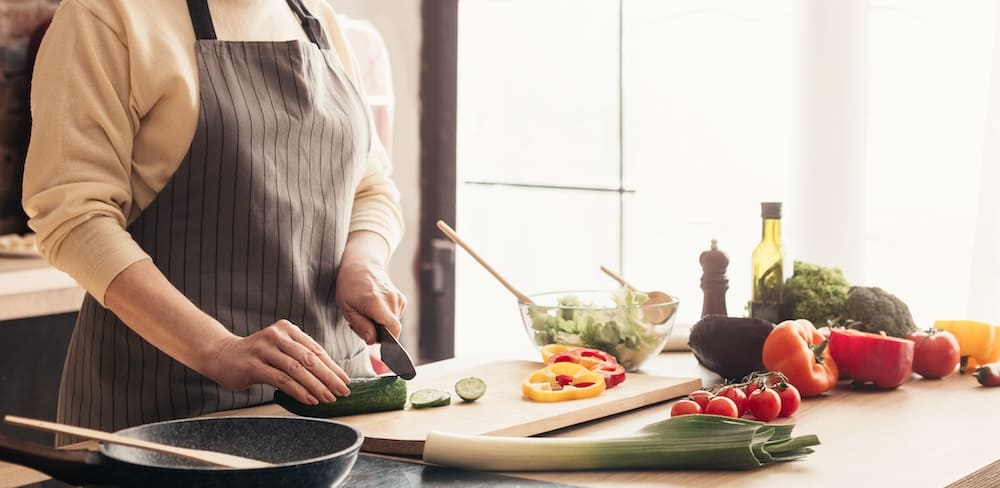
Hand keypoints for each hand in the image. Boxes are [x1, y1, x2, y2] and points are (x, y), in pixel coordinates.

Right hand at [212, 320, 350, 404]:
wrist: (222, 355)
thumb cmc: (257, 356)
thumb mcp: (280, 349)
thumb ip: (300, 356)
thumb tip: (329, 377)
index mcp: (287, 329)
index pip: (315, 349)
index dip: (332, 366)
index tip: (345, 381)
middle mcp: (277, 335)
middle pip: (309, 359)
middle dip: (328, 377)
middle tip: (342, 391)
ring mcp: (264, 349)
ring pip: (296, 370)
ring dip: (315, 386)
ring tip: (328, 398)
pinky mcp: (253, 365)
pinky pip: (281, 379)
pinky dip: (298, 390)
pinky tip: (309, 400)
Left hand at [335, 256, 406, 343]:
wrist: (362, 264)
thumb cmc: (350, 285)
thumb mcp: (346, 307)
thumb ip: (360, 325)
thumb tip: (373, 340)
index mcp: (376, 301)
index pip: (393, 328)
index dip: (388, 340)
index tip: (377, 342)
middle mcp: (391, 299)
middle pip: (392, 329)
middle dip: (378, 333)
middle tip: (361, 324)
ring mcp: (398, 298)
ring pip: (393, 323)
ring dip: (380, 325)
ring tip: (367, 314)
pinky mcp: (401, 299)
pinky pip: (395, 317)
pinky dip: (385, 318)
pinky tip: (375, 309)